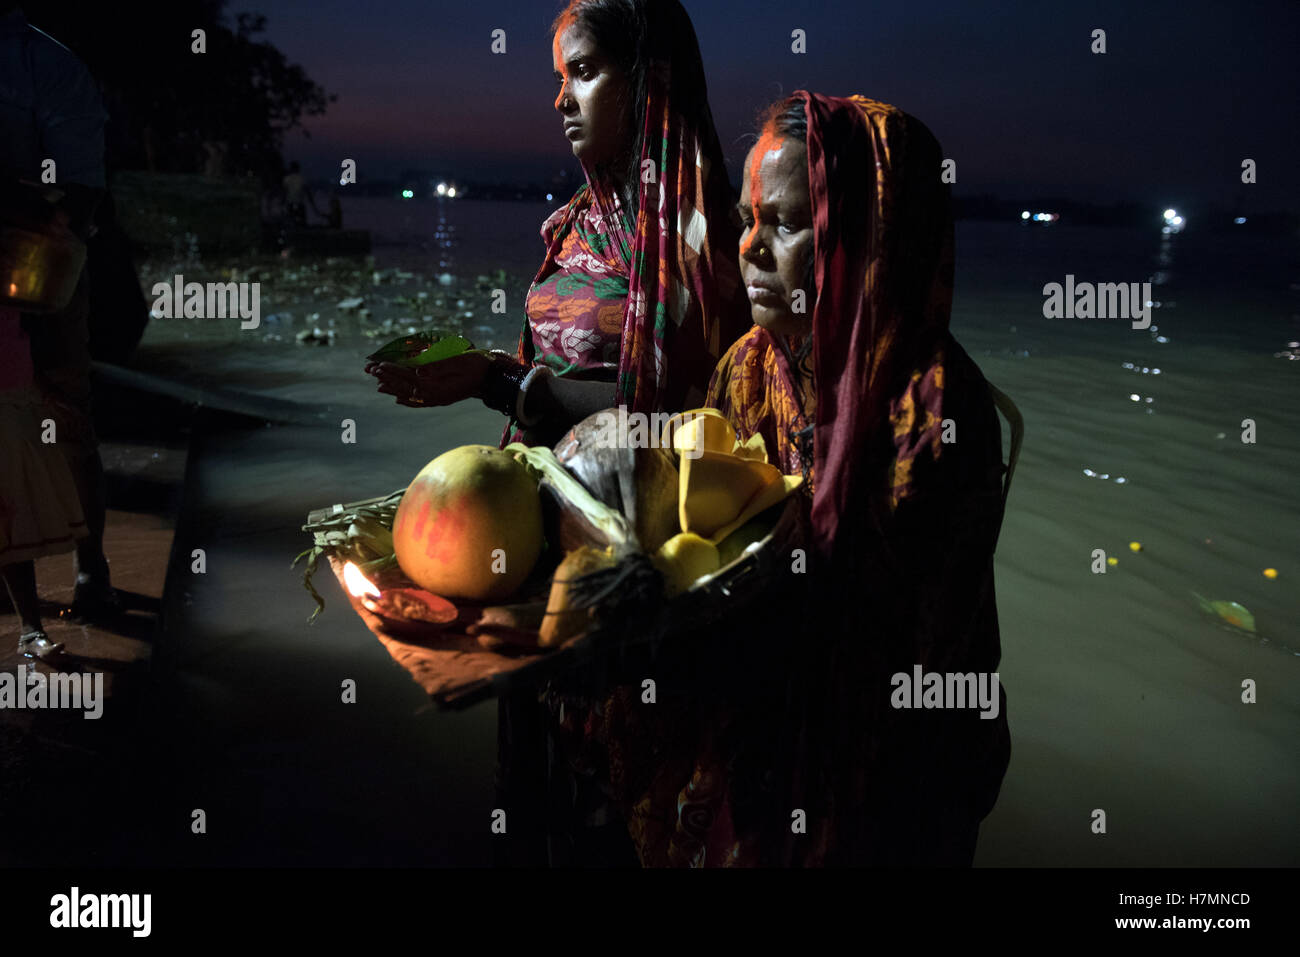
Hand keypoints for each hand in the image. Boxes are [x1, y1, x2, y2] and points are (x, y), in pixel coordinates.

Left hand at [365, 352, 490, 407]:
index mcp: (438, 385)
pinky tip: (400, 399)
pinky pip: (421, 402)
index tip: (379, 364)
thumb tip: (418, 371)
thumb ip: (439, 366)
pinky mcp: (441, 399)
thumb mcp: (459, 362)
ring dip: (394, 389)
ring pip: (411, 395)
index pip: (409, 376)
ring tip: (379, 386)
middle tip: (371, 371)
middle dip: (388, 378)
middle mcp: (435, 395)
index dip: (393, 370)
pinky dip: (409, 400)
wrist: (492, 379)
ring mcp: (438, 398)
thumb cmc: (477, 366)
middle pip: (406, 386)